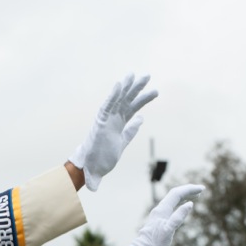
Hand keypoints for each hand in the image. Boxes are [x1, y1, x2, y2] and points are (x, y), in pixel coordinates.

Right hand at [69, 74, 157, 190]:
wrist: (90, 170)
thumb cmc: (102, 159)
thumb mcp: (122, 143)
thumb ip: (131, 131)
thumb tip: (141, 119)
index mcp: (118, 125)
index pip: (133, 109)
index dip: (143, 99)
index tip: (155, 91)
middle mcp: (113, 120)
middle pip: (127, 101)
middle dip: (137, 88)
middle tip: (147, 76)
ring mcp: (106, 121)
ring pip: (118, 101)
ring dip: (126, 87)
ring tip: (133, 75)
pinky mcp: (100, 123)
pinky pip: (107, 107)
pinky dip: (113, 96)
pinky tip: (119, 85)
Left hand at [127, 184, 204, 245]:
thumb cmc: (155, 243)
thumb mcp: (169, 230)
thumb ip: (178, 216)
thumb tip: (190, 204)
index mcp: (162, 210)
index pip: (177, 193)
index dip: (190, 189)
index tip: (202, 188)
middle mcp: (160, 209)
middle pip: (175, 194)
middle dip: (188, 190)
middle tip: (201, 189)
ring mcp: (159, 214)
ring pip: (173, 200)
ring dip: (185, 196)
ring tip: (196, 195)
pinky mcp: (160, 219)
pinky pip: (171, 206)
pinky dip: (180, 203)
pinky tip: (184, 205)